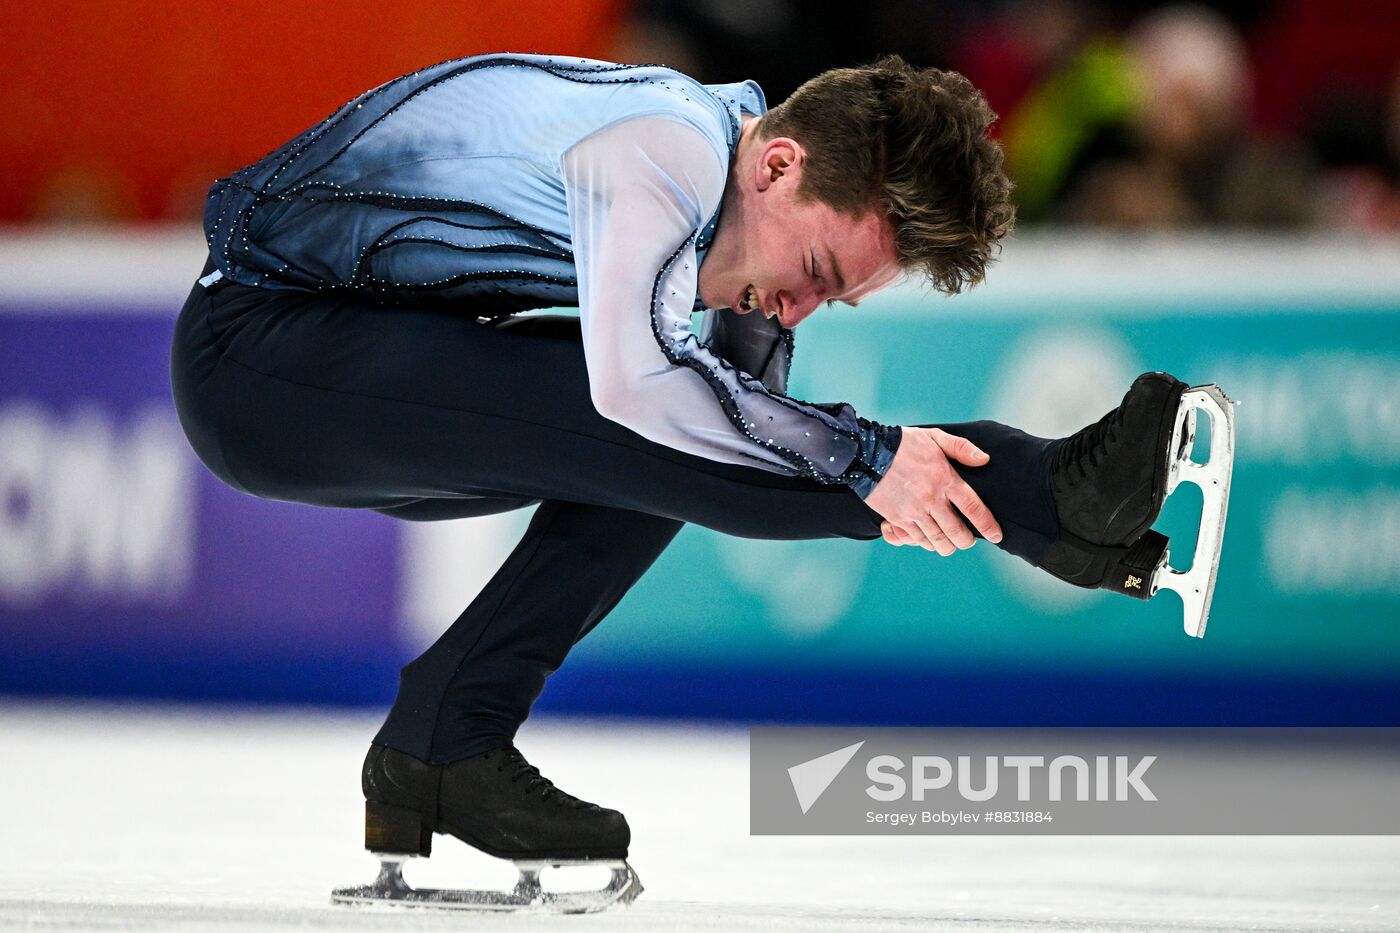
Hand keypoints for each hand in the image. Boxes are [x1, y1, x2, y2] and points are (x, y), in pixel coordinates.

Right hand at [864, 427, 1002, 556]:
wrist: (867, 453)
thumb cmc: (903, 444)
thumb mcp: (935, 437)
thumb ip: (961, 448)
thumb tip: (984, 459)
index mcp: (945, 479)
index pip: (973, 508)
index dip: (987, 525)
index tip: (996, 535)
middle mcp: (931, 499)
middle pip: (956, 533)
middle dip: (966, 542)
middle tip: (968, 541)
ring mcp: (913, 511)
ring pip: (937, 541)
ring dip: (946, 546)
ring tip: (949, 543)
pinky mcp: (897, 519)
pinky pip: (916, 540)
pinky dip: (925, 543)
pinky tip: (928, 538)